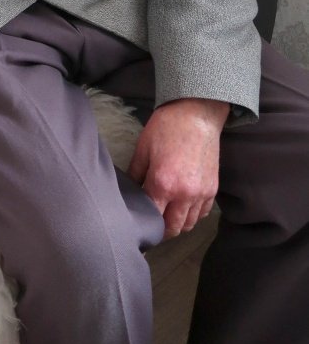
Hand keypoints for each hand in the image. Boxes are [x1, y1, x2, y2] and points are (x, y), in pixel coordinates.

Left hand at [128, 97, 229, 237]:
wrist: (197, 114)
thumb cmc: (166, 127)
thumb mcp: (143, 149)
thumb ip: (135, 174)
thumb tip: (130, 191)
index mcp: (163, 184)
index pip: (153, 217)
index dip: (145, 223)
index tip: (140, 224)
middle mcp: (184, 194)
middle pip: (173, 228)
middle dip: (162, 229)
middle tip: (153, 223)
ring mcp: (201, 193)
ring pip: (189, 224)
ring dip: (178, 223)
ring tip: (168, 214)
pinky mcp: (213, 189)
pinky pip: (202, 213)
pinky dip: (193, 214)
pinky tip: (183, 205)